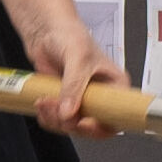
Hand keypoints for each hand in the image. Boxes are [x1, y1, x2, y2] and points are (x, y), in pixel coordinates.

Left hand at [0, 10, 120, 139]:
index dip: (103, 126)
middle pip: (94, 128)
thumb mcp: (77, 58)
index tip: (85, 122)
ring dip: (56, 119)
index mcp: (116, 85)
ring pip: (73, 127)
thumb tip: (69, 111)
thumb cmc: (70, 36)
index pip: (118, 116)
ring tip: (46, 100)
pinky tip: (42, 103)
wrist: (46, 33)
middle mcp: (102, 97)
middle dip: (72, 123)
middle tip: (59, 111)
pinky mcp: (66, 105)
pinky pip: (58, 123)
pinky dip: (47, 118)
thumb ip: (73, 85)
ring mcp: (83, 103)